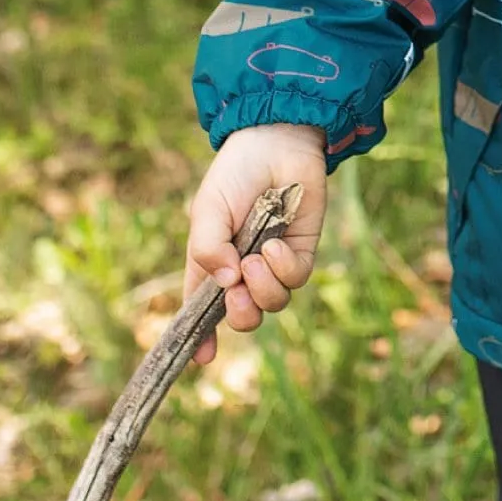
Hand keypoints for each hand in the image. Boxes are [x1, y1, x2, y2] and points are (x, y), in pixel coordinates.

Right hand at [183, 123, 328, 366]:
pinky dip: (283, 268)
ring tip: (257, 258)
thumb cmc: (235, 174)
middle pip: (242, 317)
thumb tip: (225, 283)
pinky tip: (275, 245)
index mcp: (212, 263)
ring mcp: (273, 264)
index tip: (201, 358)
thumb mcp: (208, 209)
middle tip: (237, 292)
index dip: (200, 337)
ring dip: (263, 288)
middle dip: (240, 315)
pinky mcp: (301, 252)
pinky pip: (295, 279)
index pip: (202, 308)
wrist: (277, 142)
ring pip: (272, 304)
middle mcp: (242, 270)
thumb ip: (207, 247)